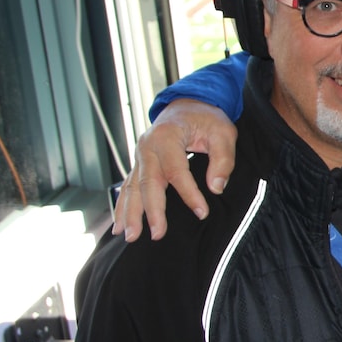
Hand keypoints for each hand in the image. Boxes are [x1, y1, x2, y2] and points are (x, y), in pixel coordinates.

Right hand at [112, 99, 237, 240]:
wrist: (187, 104)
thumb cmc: (206, 119)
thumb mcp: (223, 132)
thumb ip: (223, 160)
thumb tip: (216, 188)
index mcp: (167, 137)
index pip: (177, 170)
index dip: (189, 193)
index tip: (202, 213)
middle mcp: (147, 146)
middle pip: (148, 182)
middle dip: (151, 210)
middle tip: (157, 234)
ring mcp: (140, 156)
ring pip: (132, 188)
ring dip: (130, 213)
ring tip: (129, 237)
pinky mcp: (139, 164)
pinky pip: (127, 187)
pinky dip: (122, 207)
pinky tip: (118, 226)